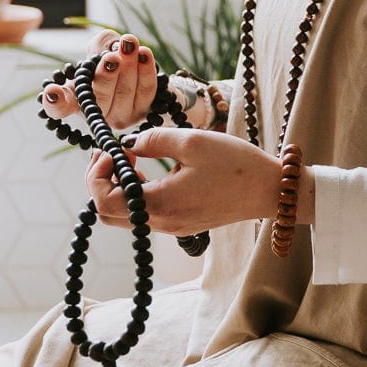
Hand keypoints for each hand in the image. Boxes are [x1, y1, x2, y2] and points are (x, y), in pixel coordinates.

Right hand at [40, 32, 158, 135]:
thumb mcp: (98, 50)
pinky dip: (146, 70)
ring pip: (125, 92)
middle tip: (112, 57)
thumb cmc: (108, 62)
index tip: (52, 93)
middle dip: (107, 75)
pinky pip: (146, 91)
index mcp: (74, 99)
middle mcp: (96, 112)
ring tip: (130, 44)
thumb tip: (111, 45)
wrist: (136, 73)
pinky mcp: (142, 111)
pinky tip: (144, 53)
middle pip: (100, 98)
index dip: (54, 102)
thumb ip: (99, 45)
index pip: (59, 107)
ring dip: (129, 67)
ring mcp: (120, 115)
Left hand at [86, 128, 312, 237]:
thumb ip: (153, 140)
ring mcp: (172, 227)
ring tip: (134, 159)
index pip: (102, 201)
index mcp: (159, 204)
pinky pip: (144, 215)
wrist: (270, 191)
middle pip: (107, 214)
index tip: (110, 151)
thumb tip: (127, 143)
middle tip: (113, 155)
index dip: (95, 175)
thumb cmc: (236, 165)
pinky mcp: (181, 224)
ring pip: (124, 216)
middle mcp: (161, 222)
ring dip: (119, 187)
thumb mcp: (193, 142)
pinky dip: (136, 194)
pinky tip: (150, 172)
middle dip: (101, 182)